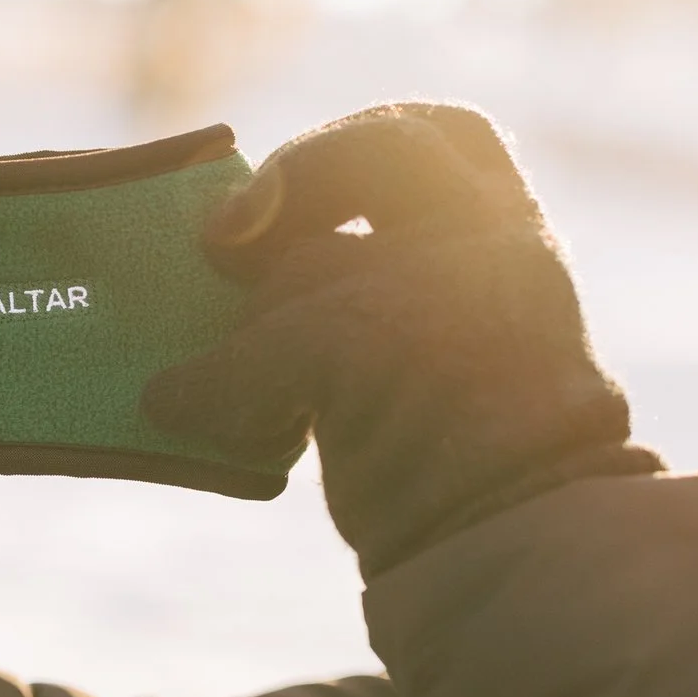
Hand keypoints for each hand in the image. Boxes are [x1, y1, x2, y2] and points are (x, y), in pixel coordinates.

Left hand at [143, 103, 659, 576]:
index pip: (451, 137)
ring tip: (238, 395)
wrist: (524, 559)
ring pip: (307, 266)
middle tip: (230, 235)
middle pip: (385, 148)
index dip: (367, 141)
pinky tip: (173, 407)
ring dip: (253, 330)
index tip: (311, 182)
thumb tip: (254, 266)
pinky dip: (205, 384)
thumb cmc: (482, 481)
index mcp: (522, 243)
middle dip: (301, 175)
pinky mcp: (369, 337)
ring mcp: (438, 283)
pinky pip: (257, 344)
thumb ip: (394, 294)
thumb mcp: (464, 357)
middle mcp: (493, 243)